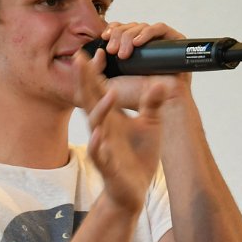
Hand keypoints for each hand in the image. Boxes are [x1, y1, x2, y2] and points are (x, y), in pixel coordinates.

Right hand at [73, 48, 166, 213]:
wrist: (133, 190)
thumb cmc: (138, 157)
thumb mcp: (150, 125)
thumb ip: (151, 104)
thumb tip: (160, 81)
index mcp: (111, 117)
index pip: (99, 90)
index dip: (96, 72)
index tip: (96, 50)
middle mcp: (103, 128)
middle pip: (90, 101)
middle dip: (85, 81)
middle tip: (80, 58)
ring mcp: (102, 147)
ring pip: (95, 126)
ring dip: (100, 110)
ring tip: (108, 93)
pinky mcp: (107, 166)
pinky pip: (98, 155)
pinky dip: (96, 146)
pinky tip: (97, 136)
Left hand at [100, 21, 191, 109]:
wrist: (158, 107)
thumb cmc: (134, 98)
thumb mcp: (106, 84)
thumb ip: (96, 70)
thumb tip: (98, 51)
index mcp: (130, 50)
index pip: (120, 29)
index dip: (112, 29)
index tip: (105, 38)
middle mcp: (146, 45)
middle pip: (129, 26)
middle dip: (118, 35)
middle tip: (113, 50)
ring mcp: (160, 43)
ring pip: (141, 26)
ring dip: (129, 36)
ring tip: (123, 54)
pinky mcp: (174, 42)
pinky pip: (160, 28)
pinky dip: (147, 33)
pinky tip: (138, 43)